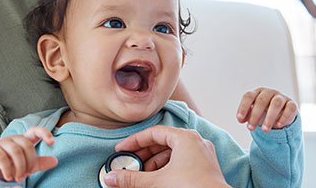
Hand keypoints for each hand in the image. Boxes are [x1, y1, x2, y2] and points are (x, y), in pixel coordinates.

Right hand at [0, 127, 57, 181]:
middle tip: (26, 174)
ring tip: (18, 178)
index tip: (52, 142)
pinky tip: (9, 177)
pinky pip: (2, 158)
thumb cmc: (12, 164)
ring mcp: (2, 143)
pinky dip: (8, 170)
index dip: (44, 133)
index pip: (35, 131)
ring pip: (16, 151)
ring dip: (20, 167)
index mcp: (24, 139)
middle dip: (29, 161)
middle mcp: (13, 139)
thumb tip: (55, 161)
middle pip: (27, 145)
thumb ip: (40, 162)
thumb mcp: (28, 164)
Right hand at [103, 126, 228, 187]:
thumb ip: (132, 179)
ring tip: (141, 176)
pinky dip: (166, 169)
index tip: (121, 150)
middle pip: (163, 142)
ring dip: (154, 164)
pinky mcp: (205, 168)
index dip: (134, 142)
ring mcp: (202, 155)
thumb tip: (111, 178)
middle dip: (144, 155)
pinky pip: (181, 162)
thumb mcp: (156, 182)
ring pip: (172, 154)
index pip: (154, 133)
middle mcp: (196, 142)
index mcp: (185, 138)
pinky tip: (156, 180)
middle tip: (129, 164)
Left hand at [236, 87, 297, 131]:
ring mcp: (281, 97)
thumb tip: (240, 119)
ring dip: (269, 117)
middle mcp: (269, 93)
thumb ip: (247, 116)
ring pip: (276, 103)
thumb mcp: (254, 114)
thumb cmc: (264, 112)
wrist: (282, 114)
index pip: (249, 96)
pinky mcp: (292, 104)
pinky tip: (278, 125)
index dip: (243, 107)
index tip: (239, 119)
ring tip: (264, 130)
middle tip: (250, 128)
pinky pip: (290, 108)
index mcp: (257, 93)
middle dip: (255, 115)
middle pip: (261, 100)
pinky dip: (284, 117)